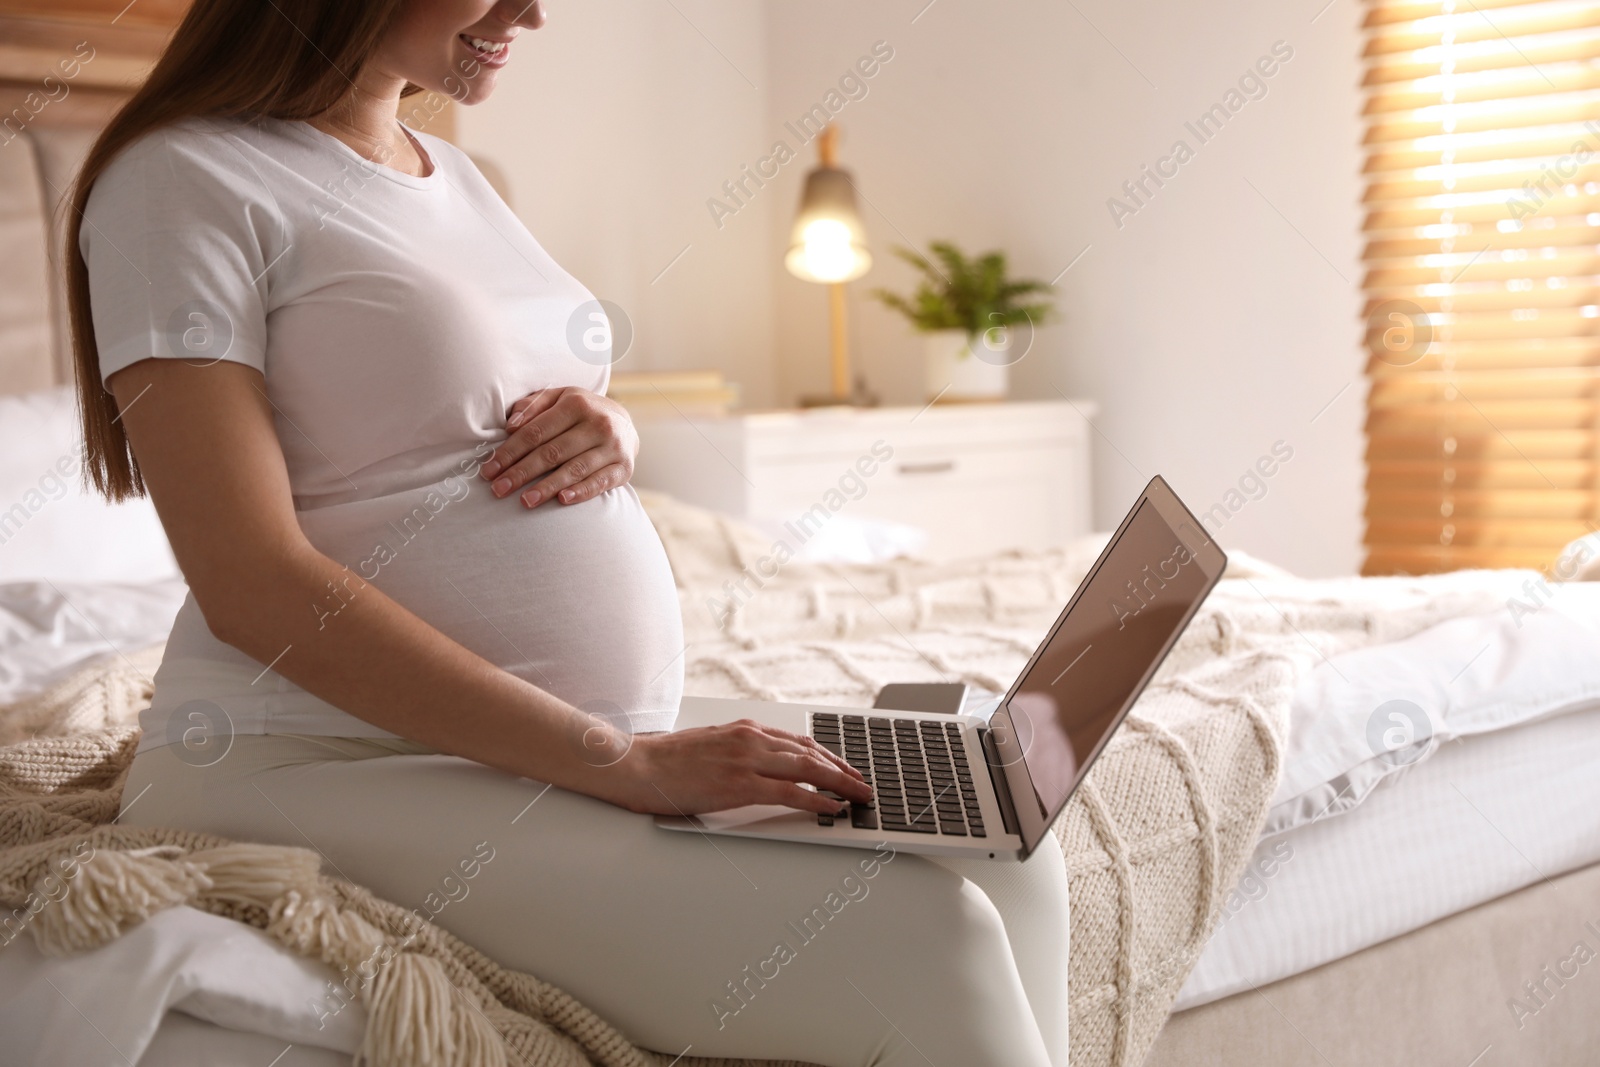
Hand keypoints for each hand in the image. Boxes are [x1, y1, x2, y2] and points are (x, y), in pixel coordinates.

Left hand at [478, 387, 637, 507]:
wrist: (626, 423)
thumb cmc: (582, 412)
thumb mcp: (559, 398)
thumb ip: (533, 406)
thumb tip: (510, 426)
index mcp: (576, 404)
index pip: (535, 432)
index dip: (510, 452)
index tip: (489, 470)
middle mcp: (597, 424)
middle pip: (552, 452)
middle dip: (521, 473)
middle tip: (498, 490)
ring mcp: (613, 447)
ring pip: (574, 469)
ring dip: (547, 487)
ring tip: (525, 501)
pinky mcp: (624, 468)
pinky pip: (600, 482)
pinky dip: (581, 492)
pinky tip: (562, 500)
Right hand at [599, 719, 873, 816]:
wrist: (637, 765)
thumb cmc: (666, 760)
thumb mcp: (709, 744)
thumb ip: (737, 751)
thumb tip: (759, 765)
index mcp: (744, 729)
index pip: (798, 740)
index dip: (828, 755)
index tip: (845, 767)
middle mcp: (751, 738)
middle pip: (811, 752)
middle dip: (843, 769)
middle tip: (863, 784)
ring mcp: (747, 760)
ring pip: (808, 769)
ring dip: (840, 783)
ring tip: (859, 796)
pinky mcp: (739, 784)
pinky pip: (790, 792)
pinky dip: (817, 800)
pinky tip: (832, 808)